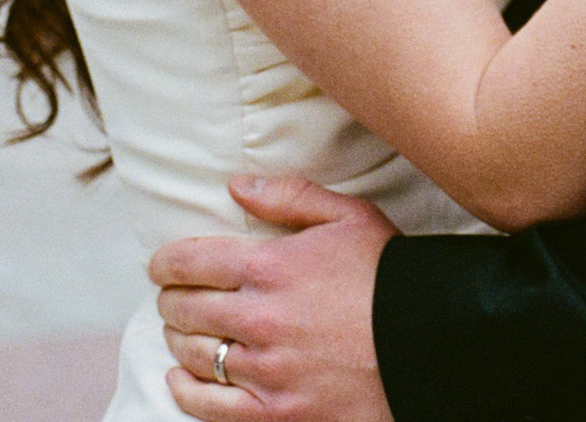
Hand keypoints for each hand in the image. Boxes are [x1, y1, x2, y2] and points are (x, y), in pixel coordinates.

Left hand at [153, 174, 397, 420]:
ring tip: (182, 330)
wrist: (425, 341)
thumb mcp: (347, 216)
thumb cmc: (386, 274)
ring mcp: (264, 370)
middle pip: (184, 309)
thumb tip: (235, 185)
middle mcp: (259, 318)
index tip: (160, 265)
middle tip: (172, 296)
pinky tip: (181, 376)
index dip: (165, 263)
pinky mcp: (274, 412)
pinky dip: (185, 389)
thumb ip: (288, 196)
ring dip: (178, 339)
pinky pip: (207, 405)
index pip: (191, 261)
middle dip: (171, 299)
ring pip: (192, 354)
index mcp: (271, 265)